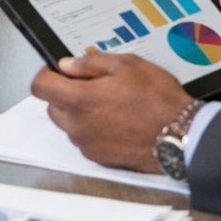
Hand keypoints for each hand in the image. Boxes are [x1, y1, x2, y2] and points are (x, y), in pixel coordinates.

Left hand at [31, 53, 192, 172]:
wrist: (181, 136)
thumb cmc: (158, 101)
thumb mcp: (126, 65)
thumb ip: (90, 63)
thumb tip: (69, 65)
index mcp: (80, 100)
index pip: (40, 87)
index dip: (46, 74)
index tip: (56, 70)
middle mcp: (78, 126)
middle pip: (52, 107)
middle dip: (65, 93)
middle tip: (90, 84)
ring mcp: (88, 145)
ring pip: (69, 125)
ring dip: (79, 112)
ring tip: (109, 102)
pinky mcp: (99, 158)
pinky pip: (85, 139)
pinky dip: (93, 129)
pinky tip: (116, 120)